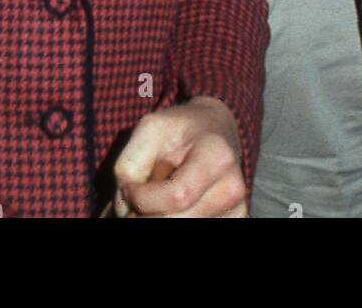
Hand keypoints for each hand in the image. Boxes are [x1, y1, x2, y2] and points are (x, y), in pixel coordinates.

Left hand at [112, 96, 246, 217]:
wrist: (213, 130)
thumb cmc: (179, 129)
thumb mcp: (149, 128)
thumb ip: (130, 164)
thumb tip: (125, 209)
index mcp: (217, 156)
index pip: (178, 196)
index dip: (144, 199)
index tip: (128, 188)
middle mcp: (232, 186)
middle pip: (179, 221)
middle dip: (146, 215)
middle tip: (135, 200)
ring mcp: (237, 208)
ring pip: (185, 230)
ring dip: (158, 218)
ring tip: (156, 197)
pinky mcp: (235, 219)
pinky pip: (195, 231)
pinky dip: (176, 220)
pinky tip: (172, 207)